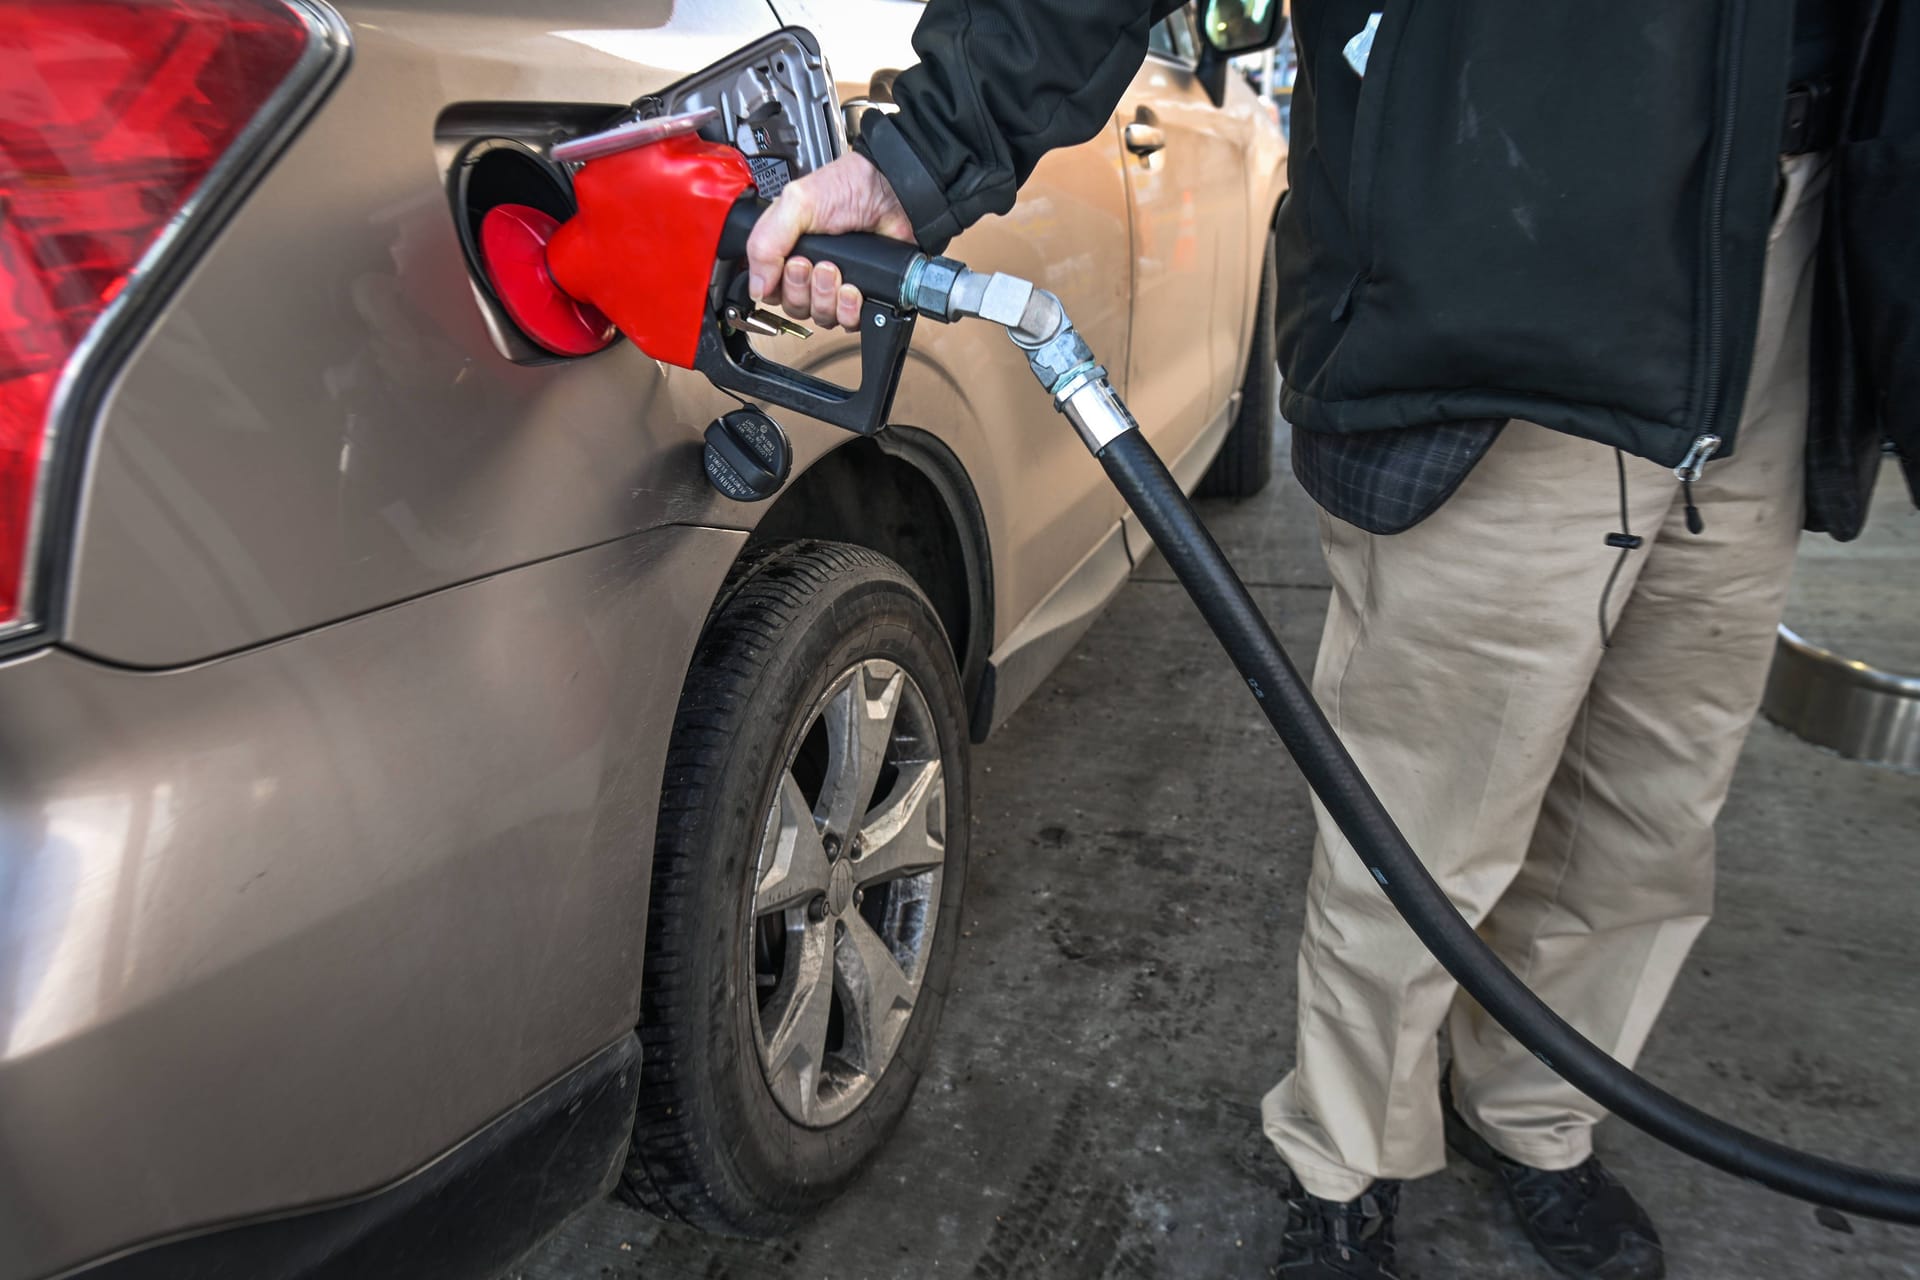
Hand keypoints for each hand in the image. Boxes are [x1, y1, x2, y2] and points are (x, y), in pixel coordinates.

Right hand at [746, 151, 913, 328]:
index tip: (792, 265)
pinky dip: (848, 309)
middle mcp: (812, 271)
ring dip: (825, 297)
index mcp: (790, 251)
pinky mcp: (864, 295)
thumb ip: (766, 243)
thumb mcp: (795, 204)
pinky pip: (848, 322)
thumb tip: (756, 286)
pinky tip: (852, 289)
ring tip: (835, 270)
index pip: (772, 291)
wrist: (891, 191)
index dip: (778, 287)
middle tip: (815, 264)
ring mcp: (838, 285)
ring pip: (820, 317)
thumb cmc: (847, 188)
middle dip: (803, 289)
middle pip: (795, 308)